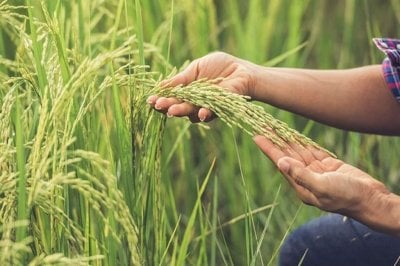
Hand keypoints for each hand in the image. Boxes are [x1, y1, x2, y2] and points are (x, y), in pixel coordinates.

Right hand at [148, 52, 257, 121]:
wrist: (241, 70)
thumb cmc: (219, 67)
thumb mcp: (196, 69)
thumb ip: (180, 79)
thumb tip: (160, 86)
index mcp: (187, 93)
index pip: (171, 98)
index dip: (160, 100)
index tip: (150, 100)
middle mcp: (194, 103)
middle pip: (178, 107)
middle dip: (168, 106)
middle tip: (158, 105)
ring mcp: (206, 107)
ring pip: (192, 112)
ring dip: (182, 111)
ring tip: (173, 110)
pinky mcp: (220, 109)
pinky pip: (211, 113)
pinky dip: (205, 113)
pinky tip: (201, 113)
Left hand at [253, 135, 389, 215]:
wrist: (370, 199)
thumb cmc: (347, 197)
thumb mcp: (322, 187)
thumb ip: (301, 175)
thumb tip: (281, 163)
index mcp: (300, 185)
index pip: (280, 163)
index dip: (268, 148)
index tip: (257, 136)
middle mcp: (305, 178)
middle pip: (286, 155)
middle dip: (275, 141)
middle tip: (263, 126)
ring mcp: (317, 171)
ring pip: (298, 152)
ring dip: (287, 140)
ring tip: (275, 127)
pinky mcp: (328, 166)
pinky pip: (312, 151)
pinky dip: (303, 142)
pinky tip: (293, 135)